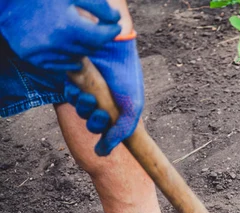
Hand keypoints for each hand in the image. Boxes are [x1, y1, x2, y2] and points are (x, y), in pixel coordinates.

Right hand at [0, 0, 121, 70]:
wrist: (5, 4)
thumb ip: (98, 6)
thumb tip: (116, 19)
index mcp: (67, 26)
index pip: (103, 36)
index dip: (111, 29)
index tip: (113, 25)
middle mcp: (56, 45)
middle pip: (92, 48)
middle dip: (95, 37)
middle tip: (90, 25)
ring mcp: (44, 54)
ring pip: (79, 57)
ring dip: (82, 46)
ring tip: (72, 31)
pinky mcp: (36, 60)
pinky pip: (64, 66)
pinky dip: (69, 57)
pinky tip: (63, 43)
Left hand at [65, 34, 143, 155]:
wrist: (113, 50)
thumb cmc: (126, 78)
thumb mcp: (130, 110)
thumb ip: (120, 133)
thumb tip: (101, 153)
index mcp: (119, 109)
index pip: (110, 131)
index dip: (107, 137)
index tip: (108, 137)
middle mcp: (104, 102)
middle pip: (93, 123)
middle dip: (95, 123)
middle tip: (100, 114)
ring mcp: (88, 92)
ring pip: (80, 111)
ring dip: (84, 109)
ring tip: (88, 98)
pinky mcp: (73, 82)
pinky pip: (68, 97)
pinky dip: (72, 97)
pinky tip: (79, 90)